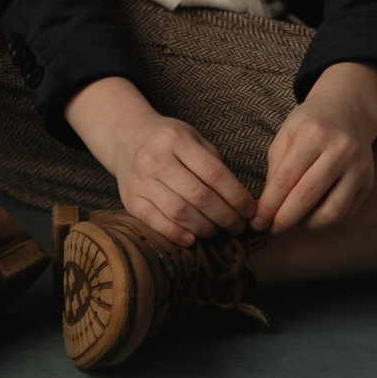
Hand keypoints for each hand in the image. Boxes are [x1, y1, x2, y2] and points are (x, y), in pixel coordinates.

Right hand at [65, 75, 253, 246]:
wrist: (127, 138)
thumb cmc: (169, 142)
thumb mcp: (193, 139)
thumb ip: (215, 165)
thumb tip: (242, 203)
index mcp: (175, 139)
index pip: (214, 174)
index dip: (237, 196)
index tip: (250, 210)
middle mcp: (155, 158)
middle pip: (199, 196)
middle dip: (226, 217)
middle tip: (238, 226)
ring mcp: (140, 180)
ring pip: (180, 212)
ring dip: (206, 228)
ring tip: (218, 231)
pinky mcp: (130, 199)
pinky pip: (156, 222)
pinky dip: (177, 234)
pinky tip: (192, 239)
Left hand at [254, 60, 376, 233]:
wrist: (347, 113)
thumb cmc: (310, 125)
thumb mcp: (285, 136)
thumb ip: (276, 170)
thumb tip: (267, 208)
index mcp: (313, 135)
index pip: (286, 180)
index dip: (269, 205)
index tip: (257, 221)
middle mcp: (340, 151)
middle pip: (307, 197)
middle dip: (285, 219)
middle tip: (272, 228)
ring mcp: (358, 168)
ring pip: (331, 212)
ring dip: (307, 224)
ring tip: (293, 221)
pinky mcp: (368, 182)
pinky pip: (344, 213)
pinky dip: (324, 220)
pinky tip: (311, 215)